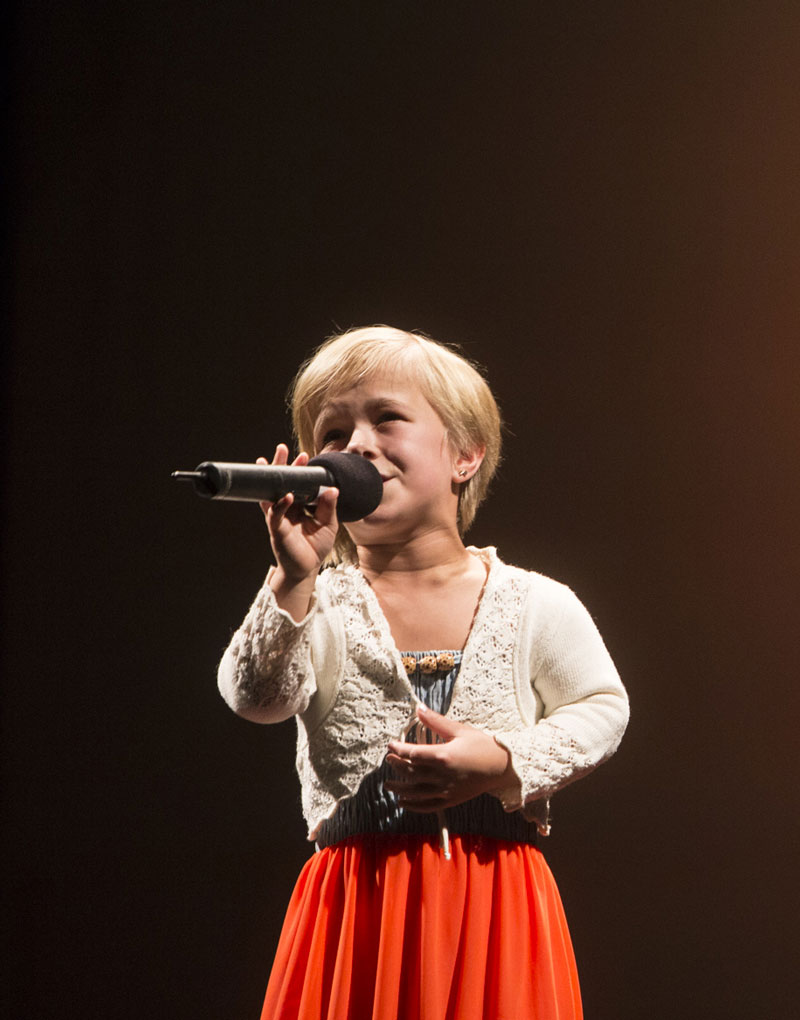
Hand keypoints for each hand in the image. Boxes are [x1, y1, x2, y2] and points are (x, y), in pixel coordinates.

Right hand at [258, 444, 338, 582]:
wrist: (307, 568)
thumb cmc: (315, 546)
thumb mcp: (328, 524)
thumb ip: (329, 507)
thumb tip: (334, 488)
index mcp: (299, 505)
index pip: (297, 483)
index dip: (299, 469)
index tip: (304, 455)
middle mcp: (287, 508)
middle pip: (281, 483)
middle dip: (280, 465)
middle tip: (281, 448)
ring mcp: (279, 518)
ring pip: (272, 494)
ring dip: (272, 479)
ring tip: (268, 463)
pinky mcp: (277, 530)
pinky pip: (276, 515)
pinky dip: (280, 505)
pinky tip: (287, 496)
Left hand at [385, 705, 513, 811]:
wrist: (503, 766)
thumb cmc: (482, 745)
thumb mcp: (459, 729)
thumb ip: (436, 721)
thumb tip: (418, 708)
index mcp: (443, 756)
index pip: (413, 754)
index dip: (399, 750)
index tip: (391, 745)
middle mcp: (442, 776)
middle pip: (411, 773)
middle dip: (397, 767)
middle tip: (388, 761)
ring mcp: (446, 790)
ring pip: (416, 792)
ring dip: (400, 788)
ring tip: (388, 784)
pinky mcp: (451, 800)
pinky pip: (428, 806)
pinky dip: (414, 805)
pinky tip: (403, 802)